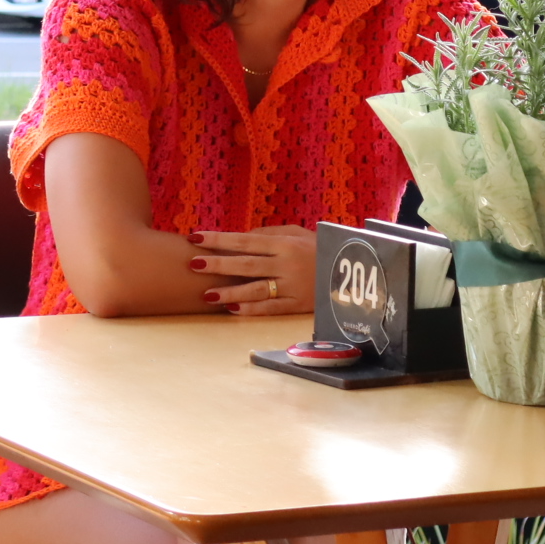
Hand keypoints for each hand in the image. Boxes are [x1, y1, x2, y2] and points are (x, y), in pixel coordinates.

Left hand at [189, 225, 315, 315]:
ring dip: (230, 292)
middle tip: (194, 263)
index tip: (196, 237)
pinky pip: (271, 307)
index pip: (245, 240)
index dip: (219, 239)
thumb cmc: (318, 247)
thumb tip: (238, 237)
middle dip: (218, 264)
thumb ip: (268, 233)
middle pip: (246, 264)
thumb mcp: (296, 233)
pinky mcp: (297, 304)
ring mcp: (291, 285)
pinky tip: (233, 309)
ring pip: (255, 289)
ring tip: (207, 294)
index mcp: (283, 243)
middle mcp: (285, 263)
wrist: (350, 270)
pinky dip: (252, 309)